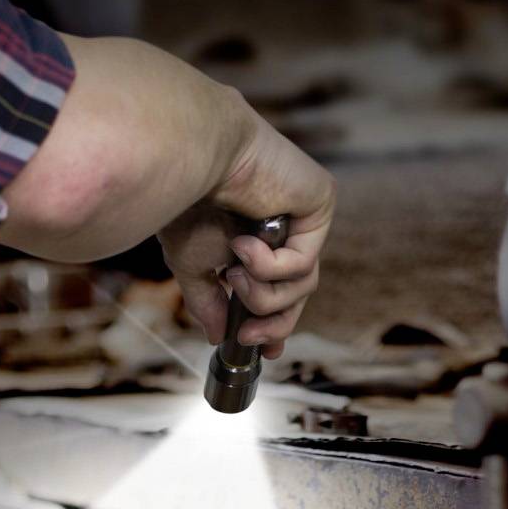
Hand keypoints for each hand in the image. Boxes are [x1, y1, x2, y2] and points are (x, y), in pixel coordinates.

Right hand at [158, 115, 335, 360]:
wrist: (193, 156)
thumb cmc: (187, 200)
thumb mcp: (194, 266)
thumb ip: (209, 301)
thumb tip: (217, 336)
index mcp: (259, 241)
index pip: (280, 291)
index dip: (274, 325)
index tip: (263, 351)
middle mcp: (286, 228)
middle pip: (298, 296)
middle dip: (273, 323)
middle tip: (248, 338)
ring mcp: (306, 216)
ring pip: (303, 285)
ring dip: (263, 294)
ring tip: (236, 274)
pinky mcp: (320, 203)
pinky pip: (304, 262)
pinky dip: (271, 266)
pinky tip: (245, 246)